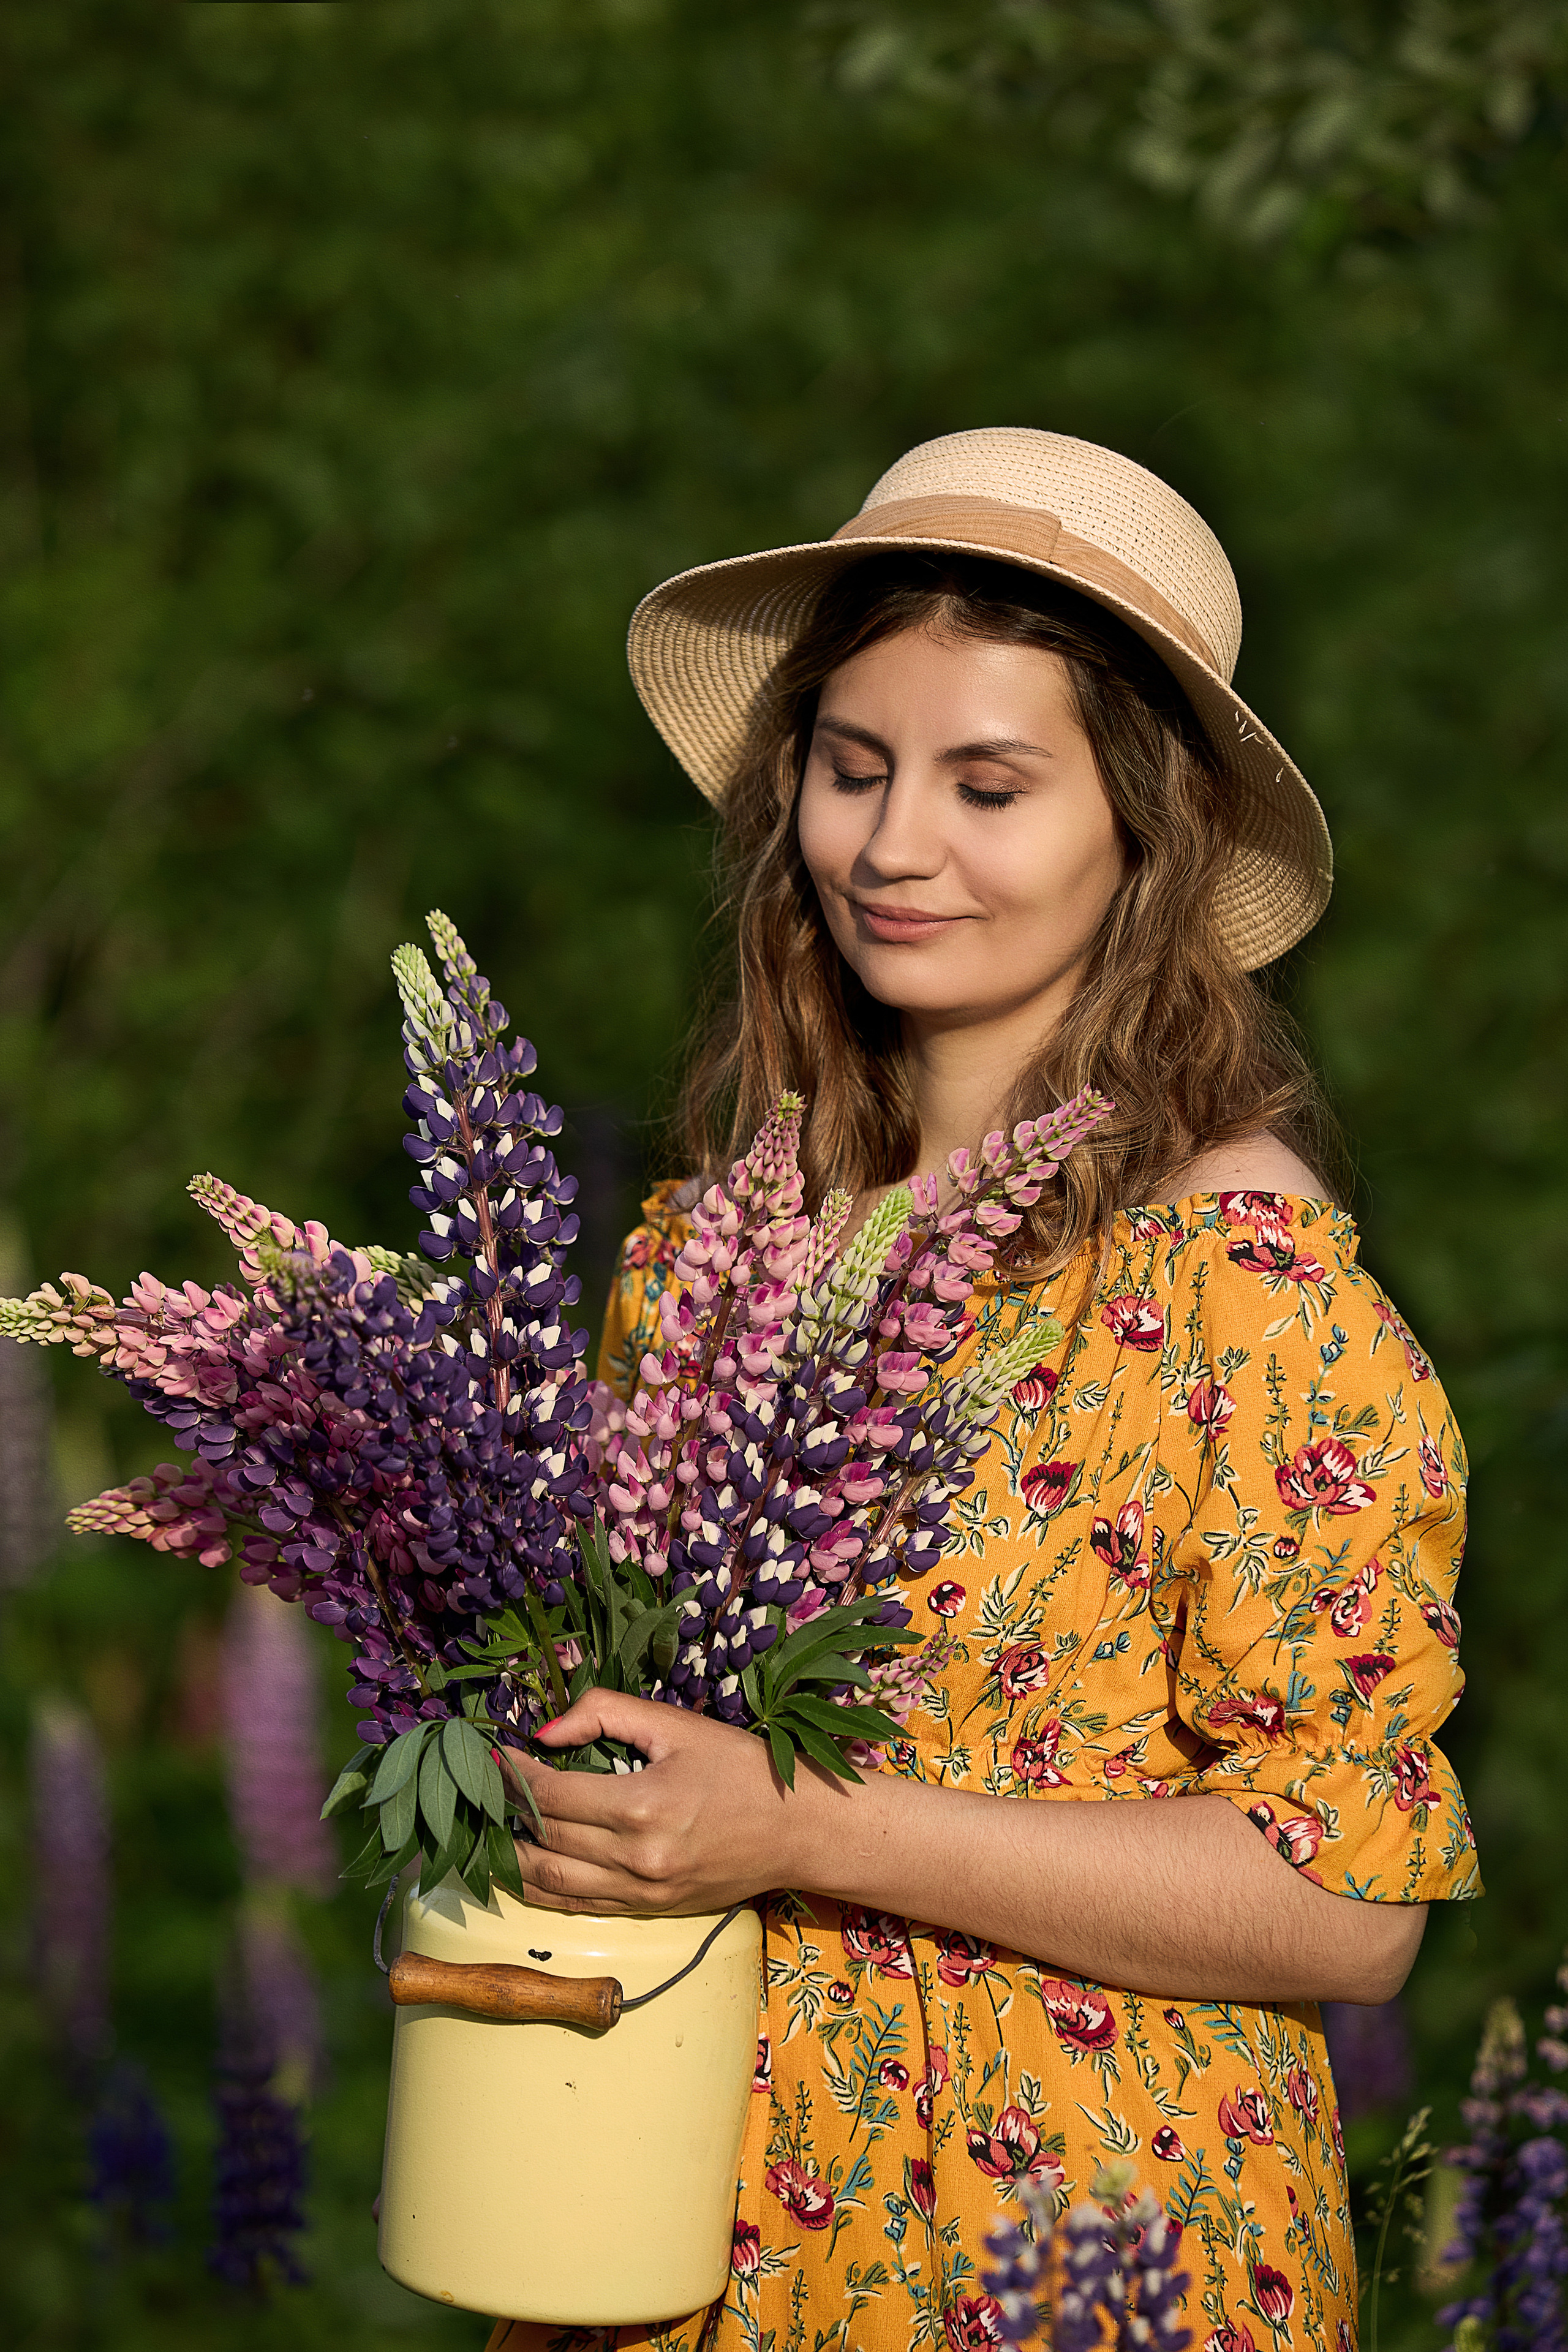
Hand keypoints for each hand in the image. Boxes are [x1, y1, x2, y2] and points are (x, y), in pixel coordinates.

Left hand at [505, 1687, 824, 1915]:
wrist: (799, 1830)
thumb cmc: (741, 1768)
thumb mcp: (677, 1725)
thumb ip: (607, 1714)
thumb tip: (545, 1730)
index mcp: (643, 1806)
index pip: (551, 1795)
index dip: (513, 1775)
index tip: (493, 1757)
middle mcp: (636, 1859)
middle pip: (544, 1839)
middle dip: (505, 1812)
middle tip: (484, 1789)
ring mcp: (642, 1895)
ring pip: (550, 1884)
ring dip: (512, 1859)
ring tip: (491, 1830)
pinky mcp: (650, 1914)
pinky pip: (578, 1907)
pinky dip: (542, 1889)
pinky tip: (523, 1867)